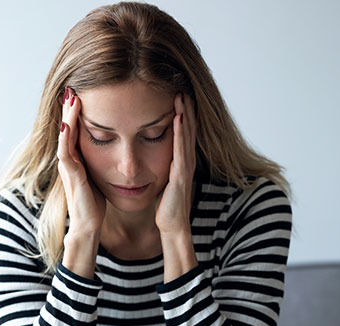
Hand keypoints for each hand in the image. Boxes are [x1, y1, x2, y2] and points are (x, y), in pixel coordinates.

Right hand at [58, 87, 105, 236]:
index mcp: (76, 159)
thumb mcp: (97, 176)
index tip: (81, 93)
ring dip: (67, 116)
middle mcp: (69, 160)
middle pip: (67, 127)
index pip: (75, 129)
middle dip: (69, 108)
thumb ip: (99, 161)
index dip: (76, 112)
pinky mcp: (71, 175)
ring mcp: (68, 167)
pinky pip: (66, 152)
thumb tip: (111, 148)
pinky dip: (66, 137)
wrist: (88, 225)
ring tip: (70, 98)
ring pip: (65, 135)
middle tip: (72, 87)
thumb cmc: (94, 203)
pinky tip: (67, 125)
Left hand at [155, 93, 196, 234]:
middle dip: (185, 108)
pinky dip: (180, 134)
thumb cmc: (166, 205)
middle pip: (187, 130)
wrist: (172, 225)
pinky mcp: (180, 176)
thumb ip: (162, 166)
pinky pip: (180, 150)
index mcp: (180, 161)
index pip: (182, 133)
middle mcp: (185, 161)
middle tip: (182, 86)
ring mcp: (184, 168)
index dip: (182, 114)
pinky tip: (178, 119)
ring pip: (185, 136)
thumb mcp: (163, 180)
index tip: (177, 94)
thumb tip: (152, 154)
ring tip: (182, 96)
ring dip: (185, 115)